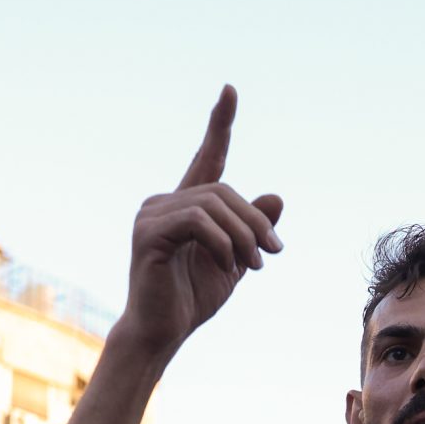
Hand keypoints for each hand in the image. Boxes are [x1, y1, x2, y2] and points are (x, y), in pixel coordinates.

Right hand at [116, 87, 282, 358]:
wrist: (161, 333)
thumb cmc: (192, 300)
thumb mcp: (236, 262)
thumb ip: (252, 231)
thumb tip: (276, 197)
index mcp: (185, 206)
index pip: (207, 158)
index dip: (219, 125)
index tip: (230, 90)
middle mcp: (163, 202)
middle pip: (224, 190)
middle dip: (255, 221)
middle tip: (273, 254)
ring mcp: (151, 215)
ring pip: (214, 205)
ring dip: (243, 235)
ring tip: (254, 265)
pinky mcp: (148, 233)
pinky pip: (198, 222)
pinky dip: (222, 243)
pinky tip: (228, 266)